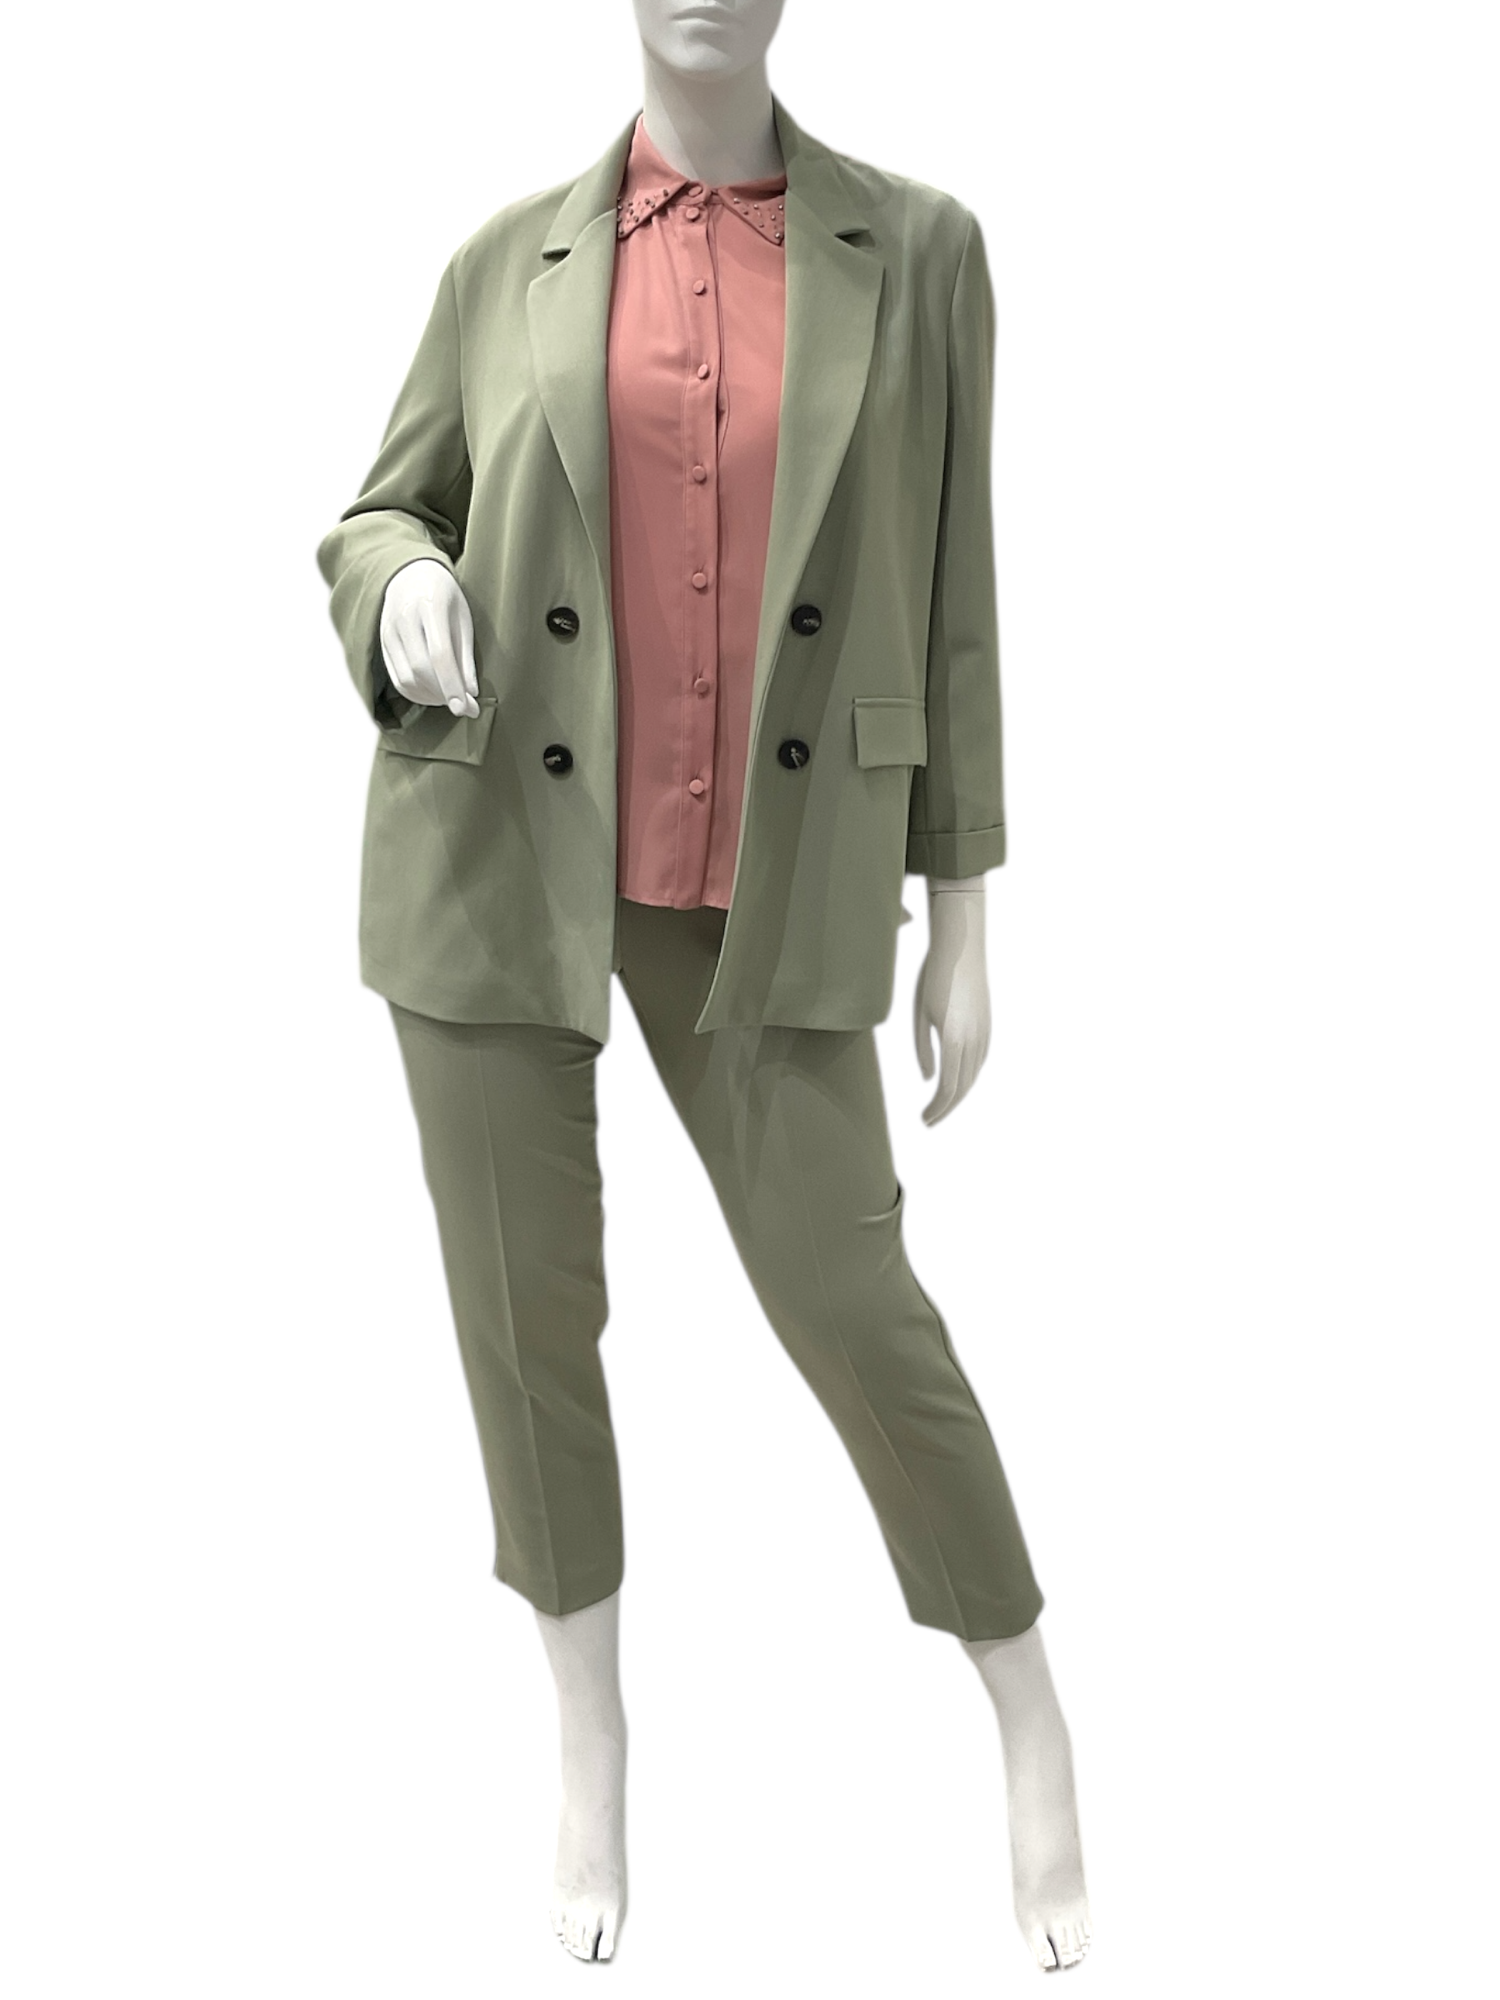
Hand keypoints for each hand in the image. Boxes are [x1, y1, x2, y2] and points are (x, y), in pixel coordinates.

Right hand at [379, 559, 479, 716]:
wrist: (409, 575)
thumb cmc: (445, 597)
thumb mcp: (463, 618)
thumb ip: (466, 656)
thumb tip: (470, 694)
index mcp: (430, 605)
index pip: (440, 654)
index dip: (452, 685)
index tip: (466, 708)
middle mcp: (404, 618)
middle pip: (421, 669)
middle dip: (444, 694)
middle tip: (465, 706)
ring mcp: (388, 632)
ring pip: (406, 679)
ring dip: (431, 698)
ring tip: (451, 699)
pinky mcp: (382, 644)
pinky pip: (397, 679)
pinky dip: (416, 694)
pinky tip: (433, 695)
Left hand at [913, 882, 991, 1123]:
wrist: (961, 948)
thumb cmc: (933, 979)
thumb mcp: (920, 1015)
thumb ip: (924, 1050)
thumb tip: (929, 1079)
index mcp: (955, 1040)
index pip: (948, 1088)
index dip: (937, 1108)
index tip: (924, 1119)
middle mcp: (974, 1040)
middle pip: (962, 1087)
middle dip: (946, 1107)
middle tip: (929, 1120)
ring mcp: (985, 1032)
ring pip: (973, 1075)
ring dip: (958, 1093)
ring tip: (941, 1104)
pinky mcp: (988, 1025)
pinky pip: (980, 1060)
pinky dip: (968, 1076)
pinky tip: (958, 1079)